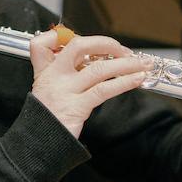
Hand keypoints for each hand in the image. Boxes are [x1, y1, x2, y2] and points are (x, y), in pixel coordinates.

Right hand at [29, 31, 148, 137]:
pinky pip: (104, 89)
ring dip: (126, 64)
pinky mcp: (76, 107)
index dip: (60, 35)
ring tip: (142, 64)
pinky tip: (137, 79)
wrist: (39, 146)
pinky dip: (125, 81)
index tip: (86, 41)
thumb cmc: (48, 120)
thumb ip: (65, 74)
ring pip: (98, 68)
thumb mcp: (48, 92)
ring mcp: (64, 90)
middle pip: (78, 46)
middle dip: (106, 43)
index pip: (43, 42)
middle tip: (124, 50)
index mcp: (45, 71)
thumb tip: (94, 60)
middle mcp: (53, 77)